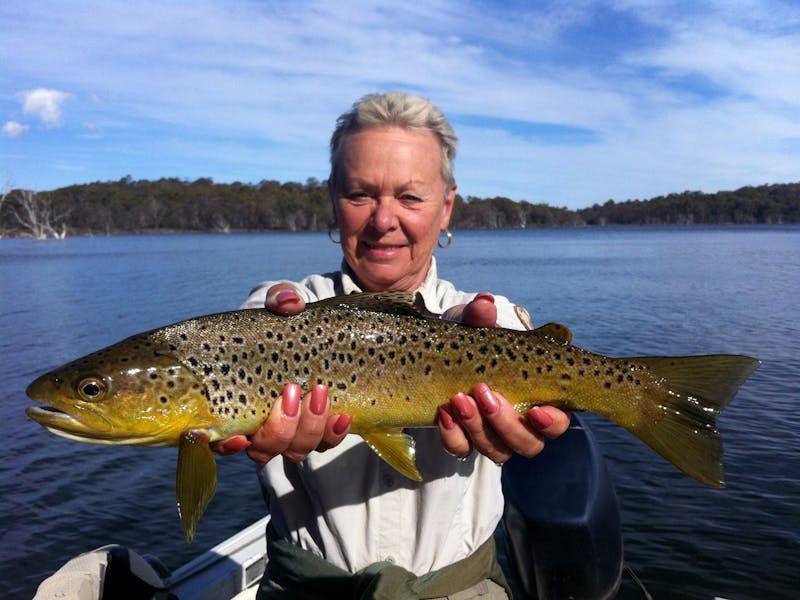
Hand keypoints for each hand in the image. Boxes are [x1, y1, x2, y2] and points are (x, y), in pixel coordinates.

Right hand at [211, 285, 351, 461]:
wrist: (336, 334)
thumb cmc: (293, 322)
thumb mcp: (285, 305)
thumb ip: (281, 298)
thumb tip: (288, 302)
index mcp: (235, 399)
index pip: (216, 437)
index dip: (221, 445)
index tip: (237, 437)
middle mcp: (260, 424)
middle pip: (261, 449)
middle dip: (278, 428)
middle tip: (292, 391)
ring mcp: (292, 430)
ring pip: (294, 450)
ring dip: (308, 427)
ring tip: (321, 391)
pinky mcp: (321, 431)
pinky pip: (325, 444)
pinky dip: (333, 433)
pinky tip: (343, 415)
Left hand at [437, 293, 570, 462]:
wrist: (431, 353)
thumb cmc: (467, 337)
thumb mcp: (471, 323)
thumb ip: (479, 315)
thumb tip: (484, 304)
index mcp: (537, 396)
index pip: (557, 421)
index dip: (552, 422)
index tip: (536, 410)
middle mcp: (520, 423)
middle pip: (529, 444)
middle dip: (507, 423)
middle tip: (483, 391)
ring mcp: (492, 435)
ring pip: (498, 451)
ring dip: (478, 428)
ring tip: (458, 399)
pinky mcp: (464, 440)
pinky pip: (462, 449)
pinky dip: (453, 435)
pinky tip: (443, 413)